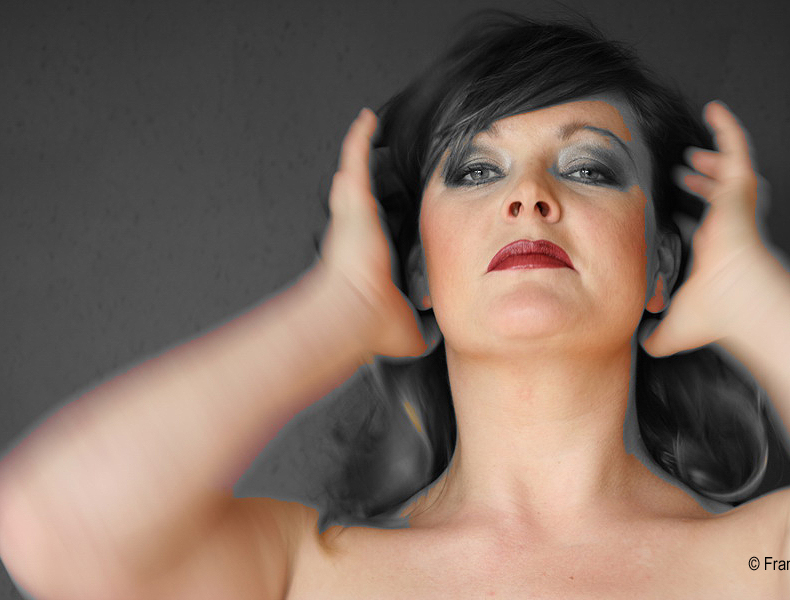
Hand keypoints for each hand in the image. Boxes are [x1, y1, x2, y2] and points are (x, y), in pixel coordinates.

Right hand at [319, 108, 426, 358]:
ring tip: (370, 128)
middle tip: (381, 158)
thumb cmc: (374, 323)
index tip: (395, 208)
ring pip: (357, 173)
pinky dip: (358, 137)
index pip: (382, 227)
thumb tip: (439, 343)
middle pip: (364, 196)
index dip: (387, 215)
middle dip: (371, 177)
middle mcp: (359, 231)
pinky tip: (367, 118)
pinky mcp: (350, 199)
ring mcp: (352, 213)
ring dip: (362, 152)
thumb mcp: (410, 327)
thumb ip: (424, 330)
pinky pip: (355, 159)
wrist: (357, 314)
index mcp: (372, 255)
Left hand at [641, 101, 775, 356]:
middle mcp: (726, 225)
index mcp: (713, 249)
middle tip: (687, 170)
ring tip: (695, 150)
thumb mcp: (674, 326)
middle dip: (702, 182)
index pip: (702, 224)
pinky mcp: (741, 189)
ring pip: (726, 172)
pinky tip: (715, 108)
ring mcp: (735, 205)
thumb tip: (641, 348)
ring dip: (712, 158)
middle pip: (716, 196)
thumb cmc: (714, 313)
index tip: (676, 205)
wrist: (738, 300)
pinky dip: (728, 127)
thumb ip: (656, 336)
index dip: (691, 212)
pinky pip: (736, 147)